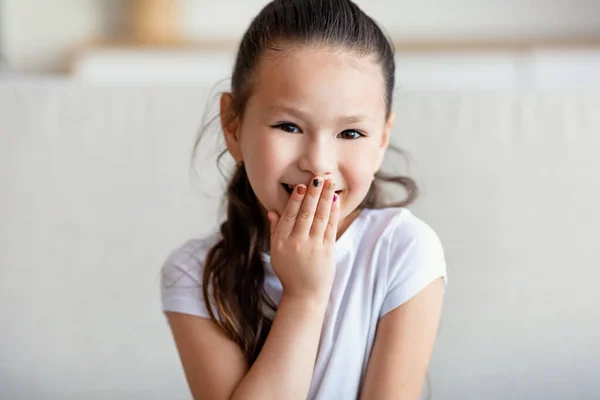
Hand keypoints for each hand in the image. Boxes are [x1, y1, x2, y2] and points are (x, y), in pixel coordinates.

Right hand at [267, 177, 340, 300]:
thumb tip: (272, 211)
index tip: (301, 185)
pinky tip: (334, 200)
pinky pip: (330, 227)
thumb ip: (275, 231)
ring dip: (325, 198)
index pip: (289, 215)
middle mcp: (296, 243)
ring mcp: (312, 247)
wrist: (304, 295)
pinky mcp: (327, 251)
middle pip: (305, 213)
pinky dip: (333, 212)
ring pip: (319, 217)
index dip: (296, 199)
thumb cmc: (290, 272)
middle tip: (318, 178)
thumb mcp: (276, 253)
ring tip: (329, 183)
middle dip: (312, 193)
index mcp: (281, 242)